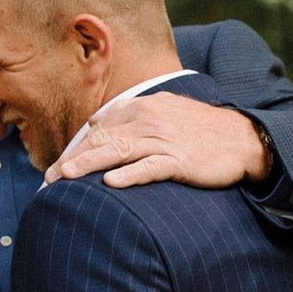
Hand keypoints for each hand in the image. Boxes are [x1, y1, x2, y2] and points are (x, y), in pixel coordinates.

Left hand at [42, 93, 269, 189]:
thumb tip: (94, 122)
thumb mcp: (162, 112)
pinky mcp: (180, 160)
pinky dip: (130, 174)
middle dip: (73, 161)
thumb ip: (127, 115)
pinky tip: (111, 183)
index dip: (75, 149)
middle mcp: (149, 120)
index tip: (56, 169)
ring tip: (66, 179)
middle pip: (102, 141)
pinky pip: (150, 167)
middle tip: (49, 180)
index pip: (99, 130)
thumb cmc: (200, 130)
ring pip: (118, 152)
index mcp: (142, 108)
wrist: (243, 138)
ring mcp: (164, 140)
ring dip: (89, 166)